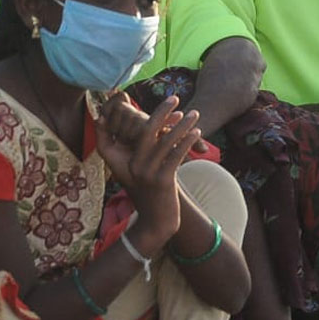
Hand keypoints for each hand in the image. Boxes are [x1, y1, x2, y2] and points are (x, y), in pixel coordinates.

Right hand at [96, 96, 199, 244]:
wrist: (155, 222)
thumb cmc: (146, 192)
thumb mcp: (132, 171)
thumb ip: (128, 150)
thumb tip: (125, 125)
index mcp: (122, 160)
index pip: (125, 129)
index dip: (131, 111)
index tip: (144, 97)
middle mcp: (133, 164)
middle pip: (147, 129)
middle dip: (162, 111)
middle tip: (174, 97)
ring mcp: (147, 173)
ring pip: (166, 140)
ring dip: (182, 125)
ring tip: (194, 114)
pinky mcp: (163, 180)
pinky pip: (177, 154)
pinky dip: (188, 141)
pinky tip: (197, 132)